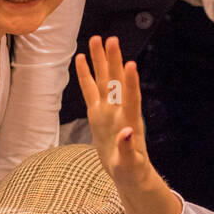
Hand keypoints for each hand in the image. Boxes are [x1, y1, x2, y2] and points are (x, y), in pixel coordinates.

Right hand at [75, 35, 155, 192]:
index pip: (131, 98)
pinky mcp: (98, 114)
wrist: (128, 173)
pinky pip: (90, 91)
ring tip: (96, 39)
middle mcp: (119, 111)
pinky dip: (86, 76)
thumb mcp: (130, 164)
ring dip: (100, 61)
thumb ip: (128, 149)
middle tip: (110, 39)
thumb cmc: (132, 170)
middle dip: (113, 61)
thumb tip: (126, 133)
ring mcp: (108, 111)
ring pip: (103, 81)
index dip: (130, 82)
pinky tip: (81, 59)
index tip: (130, 64)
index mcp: (130, 122)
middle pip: (116, 82)